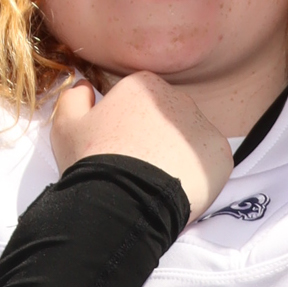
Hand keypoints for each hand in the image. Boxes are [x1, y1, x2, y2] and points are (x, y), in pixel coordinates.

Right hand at [49, 71, 232, 219]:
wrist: (123, 201)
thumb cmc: (92, 161)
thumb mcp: (66, 126)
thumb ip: (74, 98)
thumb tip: (85, 86)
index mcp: (144, 85)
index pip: (139, 102)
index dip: (127, 127)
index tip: (117, 148)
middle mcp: (179, 98)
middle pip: (167, 119)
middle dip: (156, 139)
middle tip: (138, 168)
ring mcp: (203, 127)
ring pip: (189, 141)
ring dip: (177, 156)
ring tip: (156, 181)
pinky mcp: (221, 156)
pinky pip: (209, 164)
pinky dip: (197, 176)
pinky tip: (176, 189)